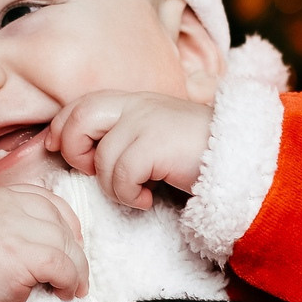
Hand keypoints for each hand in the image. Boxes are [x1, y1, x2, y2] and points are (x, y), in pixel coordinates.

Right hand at [0, 181, 89, 301]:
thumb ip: (14, 222)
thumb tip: (66, 229)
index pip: (43, 198)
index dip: (66, 221)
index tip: (72, 245)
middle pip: (56, 219)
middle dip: (73, 248)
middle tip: (76, 273)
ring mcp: (6, 228)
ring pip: (63, 242)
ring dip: (76, 268)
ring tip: (72, 287)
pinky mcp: (16, 255)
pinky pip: (60, 264)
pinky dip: (70, 281)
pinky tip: (64, 293)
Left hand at [49, 90, 215, 209]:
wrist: (243, 157)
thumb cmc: (200, 154)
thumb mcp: (157, 137)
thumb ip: (126, 135)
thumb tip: (88, 153)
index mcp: (133, 101)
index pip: (80, 104)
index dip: (61, 126)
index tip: (58, 149)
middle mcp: (136, 105)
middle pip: (78, 118)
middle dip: (73, 150)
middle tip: (93, 172)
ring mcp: (146, 122)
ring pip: (101, 158)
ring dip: (111, 187)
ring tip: (135, 193)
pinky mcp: (155, 144)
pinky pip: (120, 176)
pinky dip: (129, 196)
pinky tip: (146, 199)